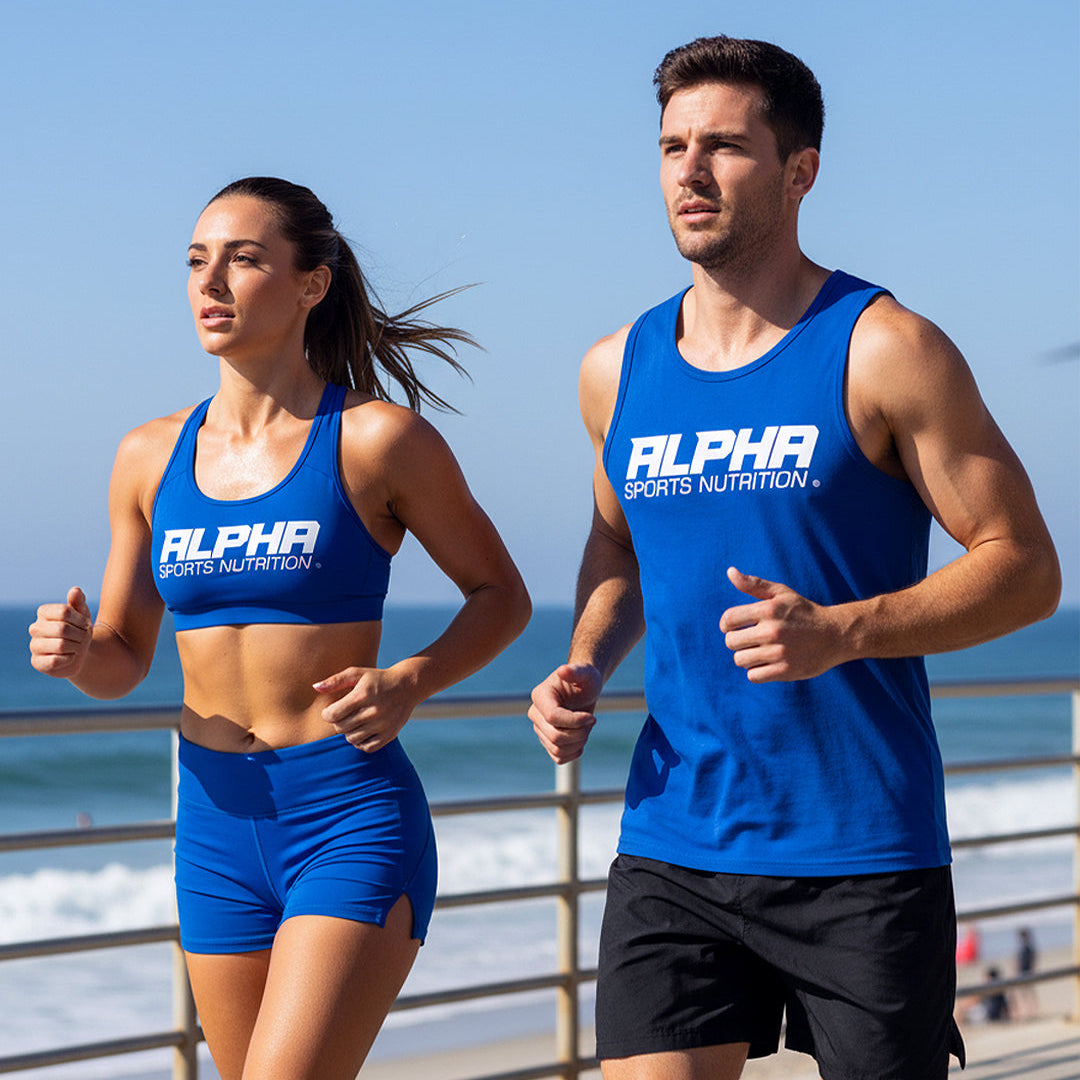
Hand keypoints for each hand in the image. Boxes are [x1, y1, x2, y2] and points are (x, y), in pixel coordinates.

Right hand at [29, 586, 93, 678]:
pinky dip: (69, 659)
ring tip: (77, 647)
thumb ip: (78, 601)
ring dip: (76, 647)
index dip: (80, 619)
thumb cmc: (80, 630)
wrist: (81, 653)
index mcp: (44, 612)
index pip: (64, 611)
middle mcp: (35, 628)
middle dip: (80, 635)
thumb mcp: (83, 614)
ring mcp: (34, 646)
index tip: (85, 624)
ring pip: (60, 645)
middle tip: (84, 638)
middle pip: (62, 629)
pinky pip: (55, 661)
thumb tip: (75, 590)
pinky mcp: (37, 662)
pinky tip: (69, 657)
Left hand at [314, 666, 417, 752]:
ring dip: (349, 732)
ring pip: (352, 739)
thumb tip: (315, 687)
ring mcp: (382, 725)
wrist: (407, 686)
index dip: (327, 714)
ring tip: (353, 722)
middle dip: (338, 722)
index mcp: (362, 695)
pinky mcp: (389, 735)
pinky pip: (367, 747)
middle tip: (344, 715)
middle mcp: (372, 711)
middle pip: (340, 728)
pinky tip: (362, 731)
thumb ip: (335, 680)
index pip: (332, 715)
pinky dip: (361, 742)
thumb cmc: (377, 679)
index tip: (331, 710)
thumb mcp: (357, 673)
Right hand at [528, 663, 602, 763]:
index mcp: (540, 696)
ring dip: (578, 742)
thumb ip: (576, 671)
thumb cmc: (585, 680)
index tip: (592, 717)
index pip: (552, 717)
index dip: (575, 721)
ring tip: (587, 728)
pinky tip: (582, 738)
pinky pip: (559, 757)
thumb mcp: (585, 673)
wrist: (584, 690)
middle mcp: (535, 713)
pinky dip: (574, 752)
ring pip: (557, 749)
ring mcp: (540, 729)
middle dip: (579, 733)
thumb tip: (563, 671)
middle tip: (592, 721)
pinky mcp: (547, 741)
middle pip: (555, 736)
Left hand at [719, 567, 844, 681]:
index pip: (729, 619)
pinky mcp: (785, 671)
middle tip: (750, 639)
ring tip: (759, 651)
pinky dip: (756, 671)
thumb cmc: (804, 612)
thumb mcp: (782, 593)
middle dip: (736, 640)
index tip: (734, 626)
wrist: (836, 635)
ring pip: (740, 660)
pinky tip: (767, 663)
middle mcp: (772, 631)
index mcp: (769, 610)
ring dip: (746, 657)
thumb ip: (754, 584)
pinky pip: (753, 676)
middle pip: (731, 642)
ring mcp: (779, 653)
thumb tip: (730, 571)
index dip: (727, 624)